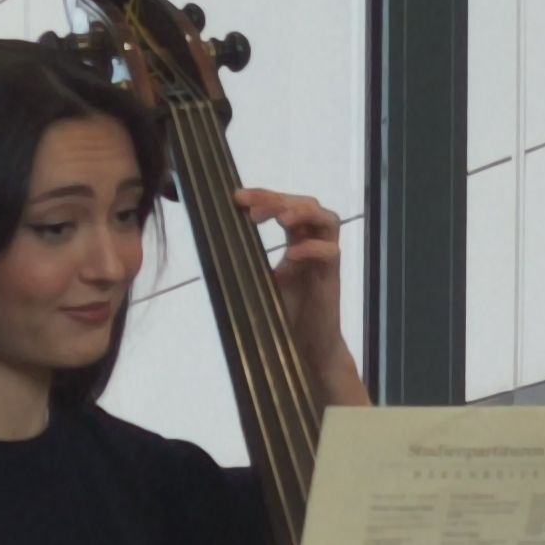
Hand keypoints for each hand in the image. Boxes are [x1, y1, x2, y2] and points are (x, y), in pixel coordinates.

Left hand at [239, 188, 367, 410]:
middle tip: (251, 206)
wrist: (305, 348)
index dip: (264, 196)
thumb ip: (246, 259)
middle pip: (305, 203)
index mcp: (296, 239)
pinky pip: (330, 252)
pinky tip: (292, 254)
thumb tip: (212, 242)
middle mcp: (313, 242)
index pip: (284, 205)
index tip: (236, 197)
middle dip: (278, 199)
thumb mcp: (257, 282)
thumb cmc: (284, 315)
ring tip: (279, 218)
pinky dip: (312, 249)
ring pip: (327, 219)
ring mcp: (325, 258)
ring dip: (302, 213)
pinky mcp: (332, 277)